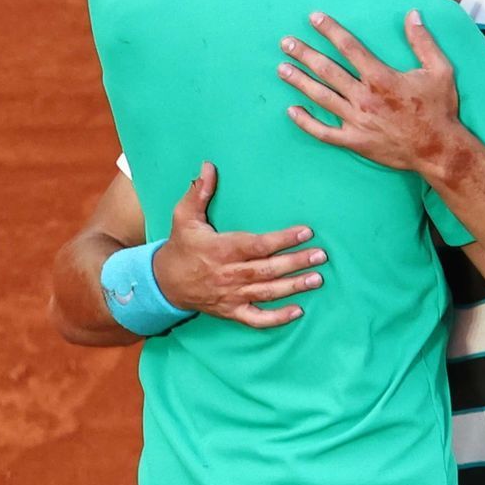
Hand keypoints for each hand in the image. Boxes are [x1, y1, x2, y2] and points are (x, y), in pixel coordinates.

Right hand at [152, 161, 324, 327]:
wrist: (164, 283)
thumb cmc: (180, 246)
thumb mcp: (184, 216)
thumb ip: (199, 192)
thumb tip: (208, 166)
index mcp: (220, 249)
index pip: (256, 245)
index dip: (282, 239)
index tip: (305, 231)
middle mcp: (228, 274)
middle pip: (267, 269)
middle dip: (295, 262)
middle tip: (320, 255)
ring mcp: (231, 295)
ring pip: (267, 292)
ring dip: (293, 286)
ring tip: (316, 278)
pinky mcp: (231, 311)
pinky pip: (257, 319)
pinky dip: (277, 318)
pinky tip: (298, 311)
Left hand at [279, 11, 469, 176]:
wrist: (439, 150)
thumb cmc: (439, 109)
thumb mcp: (440, 70)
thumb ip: (423, 42)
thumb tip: (412, 14)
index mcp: (381, 78)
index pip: (349, 48)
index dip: (330, 31)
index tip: (314, 19)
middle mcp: (364, 97)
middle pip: (327, 70)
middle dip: (304, 54)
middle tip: (285, 42)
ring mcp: (356, 120)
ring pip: (321, 97)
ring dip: (299, 82)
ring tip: (282, 68)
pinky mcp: (354, 141)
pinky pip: (324, 132)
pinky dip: (306, 122)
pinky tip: (291, 111)